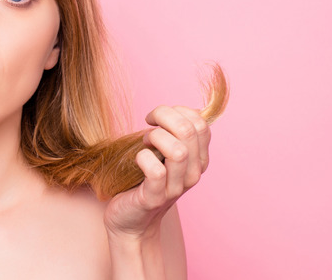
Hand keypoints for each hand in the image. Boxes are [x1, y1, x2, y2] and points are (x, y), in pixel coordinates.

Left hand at [103, 105, 209, 239]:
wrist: (130, 220)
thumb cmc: (144, 180)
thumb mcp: (164, 155)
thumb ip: (176, 135)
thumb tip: (183, 110)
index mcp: (199, 160)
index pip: (201, 124)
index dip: (177, 111)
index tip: (158, 117)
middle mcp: (193, 174)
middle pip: (189, 131)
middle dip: (164, 117)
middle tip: (148, 125)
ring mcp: (175, 188)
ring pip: (178, 151)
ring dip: (156, 137)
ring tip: (144, 142)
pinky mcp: (154, 198)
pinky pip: (155, 171)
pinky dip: (143, 157)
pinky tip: (137, 158)